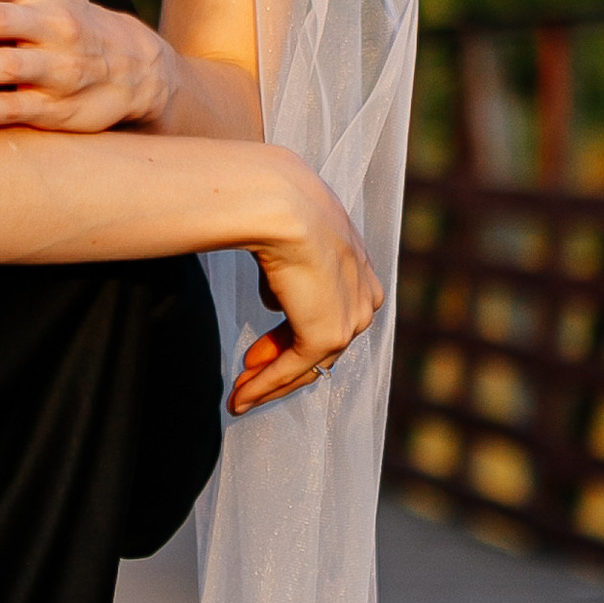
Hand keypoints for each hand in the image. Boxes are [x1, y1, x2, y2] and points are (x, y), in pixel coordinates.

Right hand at [232, 159, 382, 413]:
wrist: (281, 206)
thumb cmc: (279, 208)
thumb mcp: (291, 242)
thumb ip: (289, 276)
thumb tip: (275, 300)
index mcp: (360, 271)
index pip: (327, 316)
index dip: (289, 337)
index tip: (257, 354)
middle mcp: (364, 298)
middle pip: (320, 347)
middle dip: (279, 364)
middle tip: (246, 378)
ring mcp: (350, 320)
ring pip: (308, 365)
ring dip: (270, 383)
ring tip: (239, 396)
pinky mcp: (327, 336)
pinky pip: (292, 369)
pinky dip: (265, 385)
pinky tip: (242, 395)